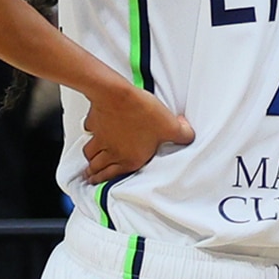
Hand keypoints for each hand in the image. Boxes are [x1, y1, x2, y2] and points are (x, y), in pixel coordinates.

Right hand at [80, 83, 197, 183]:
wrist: (118, 94)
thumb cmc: (141, 113)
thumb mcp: (171, 127)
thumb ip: (183, 135)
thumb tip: (189, 136)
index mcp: (130, 159)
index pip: (115, 176)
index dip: (106, 181)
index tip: (101, 183)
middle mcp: (112, 152)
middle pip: (98, 167)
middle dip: (94, 174)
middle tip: (90, 177)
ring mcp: (101, 137)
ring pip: (90, 153)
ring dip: (89, 159)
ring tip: (89, 162)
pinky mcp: (94, 122)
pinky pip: (89, 130)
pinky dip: (89, 133)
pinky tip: (91, 131)